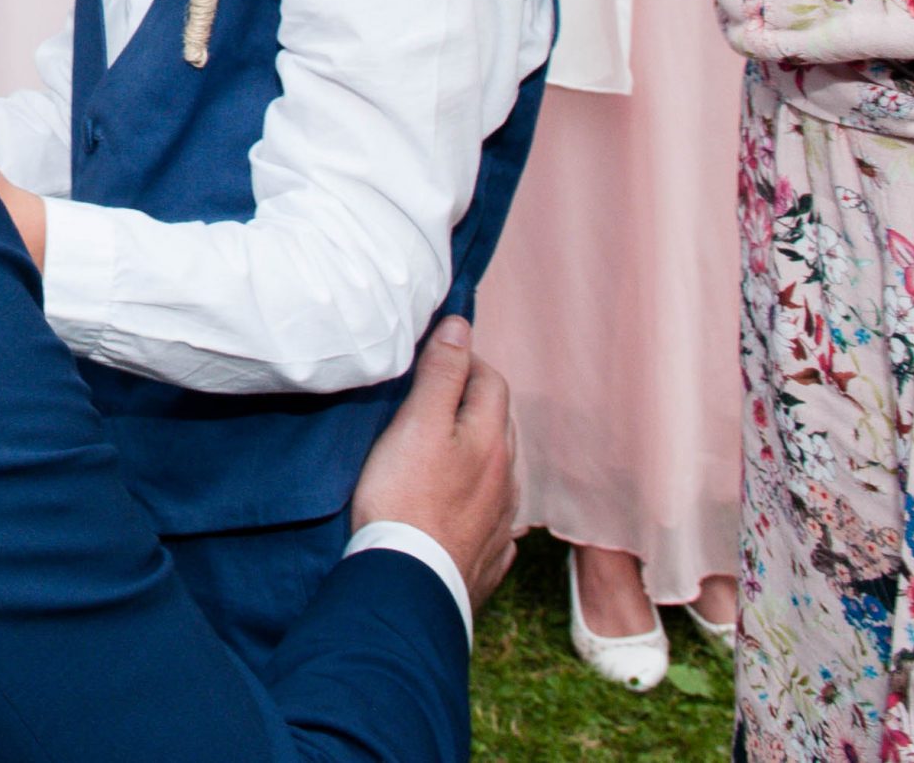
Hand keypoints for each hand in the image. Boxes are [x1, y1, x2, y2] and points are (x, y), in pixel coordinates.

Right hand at [350, 317, 517, 611]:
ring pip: (499, 472)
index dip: (466, 361)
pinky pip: (493, 519)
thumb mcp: (417, 423)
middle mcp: (507, 480)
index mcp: (492, 440)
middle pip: (500, 425)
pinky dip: (479, 502)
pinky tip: (461, 507)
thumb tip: (461, 326)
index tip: (436, 358)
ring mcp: (501, 522)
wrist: (408, 586)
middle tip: (435, 397)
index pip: (492, 381)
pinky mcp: (487, 557)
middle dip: (474, 404)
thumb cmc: (405, 499)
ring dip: (478, 452)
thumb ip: (441, 373)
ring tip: (444, 448)